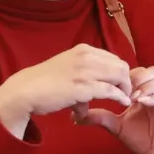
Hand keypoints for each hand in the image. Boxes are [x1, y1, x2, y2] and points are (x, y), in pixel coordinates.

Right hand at [0, 44, 132, 134]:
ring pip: (120, 76)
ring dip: (126, 89)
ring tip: (126, 98)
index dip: (121, 72)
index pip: (114, 58)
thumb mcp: (67, 68)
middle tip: (127, 92)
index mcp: (84, 50)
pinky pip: (111, 91)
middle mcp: (86, 57)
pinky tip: (124, 103)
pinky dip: (121, 97)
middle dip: (127, 80)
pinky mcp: (83, 87)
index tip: (123, 83)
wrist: (25, 91)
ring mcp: (85, 71)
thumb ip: (84, 73)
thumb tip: (93, 89)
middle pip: (121, 66)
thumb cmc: (44, 82)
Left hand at [77, 66, 153, 153]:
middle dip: (137, 77)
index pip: (140, 72)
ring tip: (133, 97)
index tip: (112, 86)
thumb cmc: (140, 140)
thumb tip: (76, 115)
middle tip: (124, 89)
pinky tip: (142, 104)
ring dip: (147, 86)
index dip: (126, 75)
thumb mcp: (117, 126)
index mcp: (145, 94)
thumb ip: (101, 116)